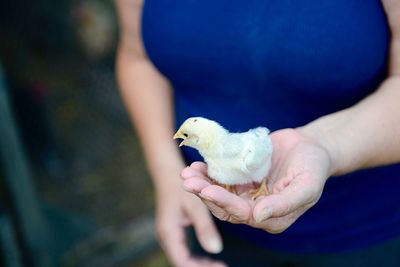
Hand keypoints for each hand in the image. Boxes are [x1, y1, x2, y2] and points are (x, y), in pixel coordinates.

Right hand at [155, 178, 226, 266]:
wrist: (167, 173)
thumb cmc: (181, 186)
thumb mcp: (195, 206)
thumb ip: (205, 227)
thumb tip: (216, 250)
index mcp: (169, 233)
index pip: (183, 262)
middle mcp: (166, 237)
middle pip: (182, 262)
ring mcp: (168, 235)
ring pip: (182, 257)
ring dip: (199, 263)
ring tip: (218, 264)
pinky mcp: (172, 231)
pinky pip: (183, 250)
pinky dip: (196, 255)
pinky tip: (209, 255)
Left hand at [181, 128, 331, 232]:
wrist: (311, 147)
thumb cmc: (313, 167)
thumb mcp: (306, 186)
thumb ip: (285, 203)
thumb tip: (258, 217)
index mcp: (271, 218)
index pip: (242, 214)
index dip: (223, 202)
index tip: (207, 190)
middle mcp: (255, 209)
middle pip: (224, 206)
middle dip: (205, 194)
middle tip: (188, 181)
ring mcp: (246, 194)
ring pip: (219, 193)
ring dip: (201, 184)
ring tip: (187, 173)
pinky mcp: (241, 179)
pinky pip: (221, 178)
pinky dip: (208, 173)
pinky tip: (197, 165)